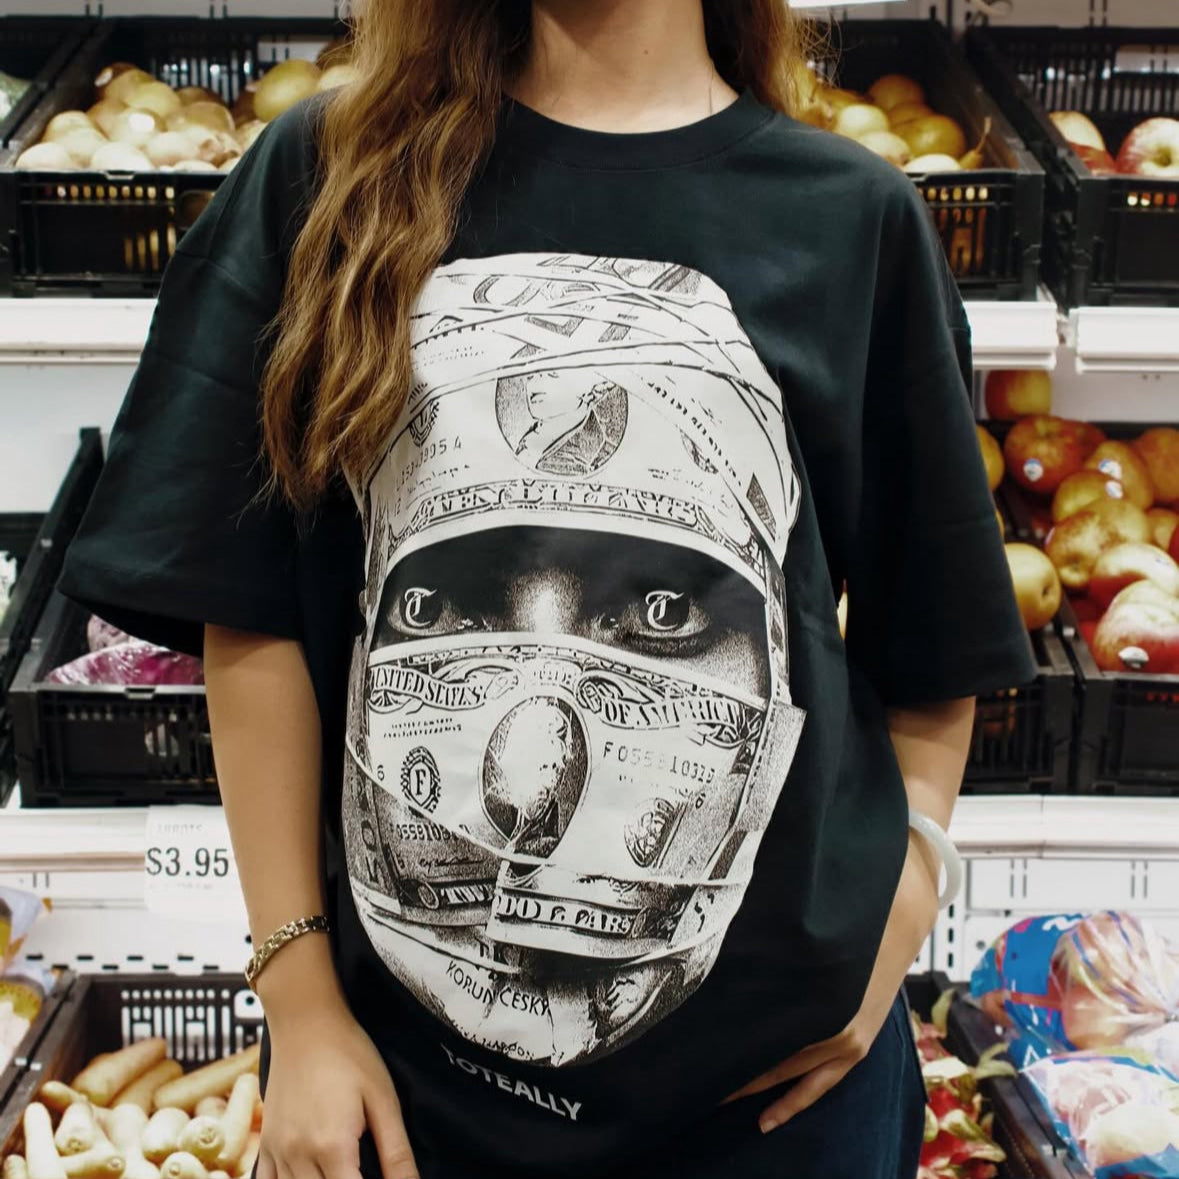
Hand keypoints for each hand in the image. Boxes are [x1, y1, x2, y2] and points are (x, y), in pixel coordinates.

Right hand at [259, 1001, 418, 1178]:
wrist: (306, 1021)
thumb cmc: (349, 1053)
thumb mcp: (383, 1098)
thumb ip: (396, 1151)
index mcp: (333, 1147)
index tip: (378, 1177)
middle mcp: (299, 1156)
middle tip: (362, 1169)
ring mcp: (277, 1151)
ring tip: (341, 1169)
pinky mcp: (267, 1142)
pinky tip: (307, 1175)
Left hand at [725, 833, 939, 1132]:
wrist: (907, 906)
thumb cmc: (857, 905)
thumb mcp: (819, 919)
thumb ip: (783, 931)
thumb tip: (739, 929)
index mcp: (825, 996)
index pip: (769, 1026)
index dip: (731, 1036)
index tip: (698, 1046)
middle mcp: (839, 1024)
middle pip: (779, 1055)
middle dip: (738, 1067)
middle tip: (696, 1078)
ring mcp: (852, 1039)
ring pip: (800, 1077)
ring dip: (762, 1089)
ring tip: (720, 1100)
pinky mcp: (859, 1043)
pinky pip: (824, 1082)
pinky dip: (797, 1099)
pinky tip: (770, 1117)